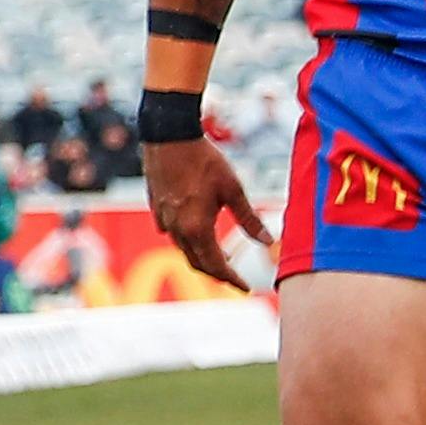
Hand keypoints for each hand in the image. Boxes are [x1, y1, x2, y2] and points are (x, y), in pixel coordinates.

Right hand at [144, 136, 273, 290]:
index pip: (216, 266)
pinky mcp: (156, 207)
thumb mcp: (233, 190)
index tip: (246, 287)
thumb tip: (269, 242)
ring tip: (219, 255)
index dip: (232, 279)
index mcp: (197, 228)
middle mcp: (177, 229)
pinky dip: (186, 240)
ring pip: (183, 249)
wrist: (168, 136)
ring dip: (201, 256)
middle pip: (196, 263)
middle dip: (216, 273)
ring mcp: (163, 219)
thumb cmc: (204, 161)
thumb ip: (250, 219)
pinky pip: (171, 233)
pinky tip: (195, 230)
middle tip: (233, 277)